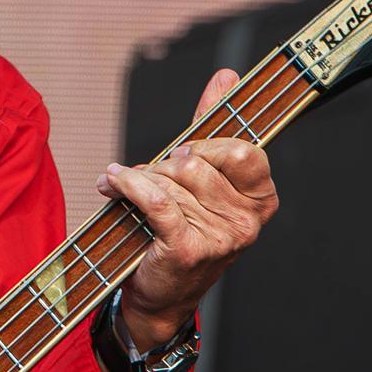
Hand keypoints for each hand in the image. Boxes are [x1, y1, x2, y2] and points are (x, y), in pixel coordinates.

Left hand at [94, 68, 278, 349]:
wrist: (160, 294)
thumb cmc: (180, 229)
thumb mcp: (201, 177)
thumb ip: (214, 126)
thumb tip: (227, 76)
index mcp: (261, 200)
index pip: (241, 150)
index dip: (207, 145)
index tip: (184, 152)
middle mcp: (248, 221)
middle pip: (197, 162)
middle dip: (165, 165)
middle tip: (149, 176)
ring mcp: (222, 238)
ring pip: (169, 180)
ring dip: (138, 179)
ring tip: (124, 188)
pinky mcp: (188, 249)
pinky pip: (153, 199)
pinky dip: (126, 185)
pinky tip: (111, 183)